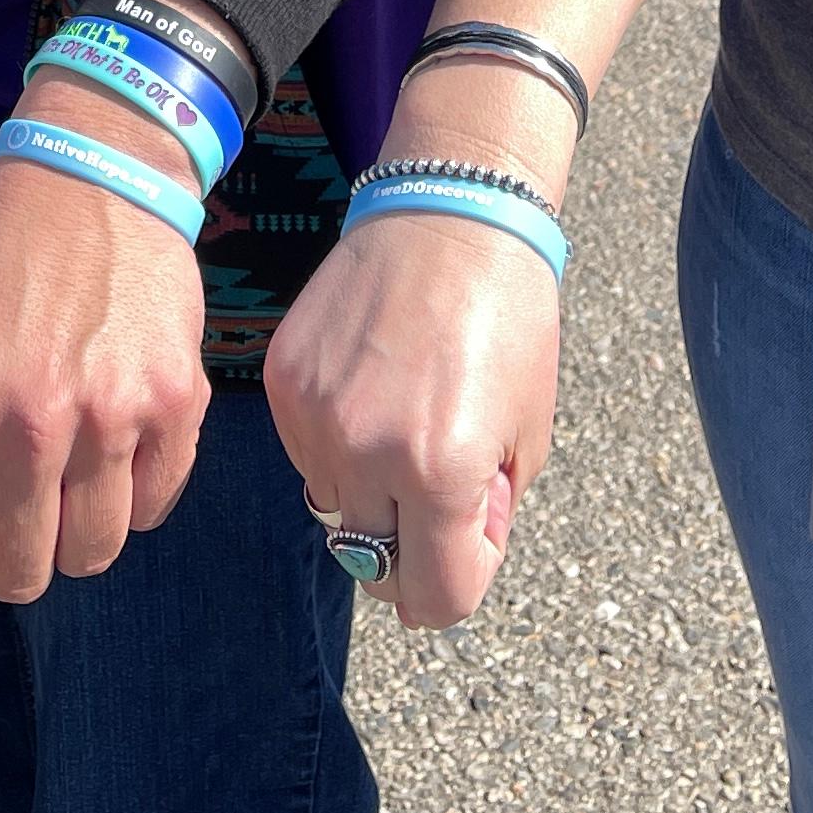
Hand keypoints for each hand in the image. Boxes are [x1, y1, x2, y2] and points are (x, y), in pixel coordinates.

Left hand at [0, 102, 209, 616]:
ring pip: (93, 553)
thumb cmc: (2, 254)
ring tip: (64, 500)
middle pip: (21, 573)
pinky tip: (114, 464)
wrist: (97, 172)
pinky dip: (131, 503)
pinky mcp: (178, 404)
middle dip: (5, 570)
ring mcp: (115, 419)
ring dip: (71, 543)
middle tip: (9, 534)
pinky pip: (155, 506)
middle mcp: (36, 427)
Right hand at [267, 201, 555, 628]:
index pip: (436, 600)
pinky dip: (341, 445)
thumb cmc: (508, 318)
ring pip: (336, 512)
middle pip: (374, 568)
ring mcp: (315, 416)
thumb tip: (439, 554)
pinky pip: (308, 455)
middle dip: (415, 546)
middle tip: (445, 487)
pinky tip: (376, 387)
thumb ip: (487, 511)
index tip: (477, 529)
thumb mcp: (529, 432)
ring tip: (410, 419)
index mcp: (440, 471)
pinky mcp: (284, 381)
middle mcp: (366, 451)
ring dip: (374, 493)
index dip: (464, 578)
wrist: (448, 211)